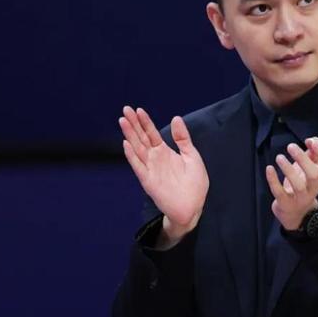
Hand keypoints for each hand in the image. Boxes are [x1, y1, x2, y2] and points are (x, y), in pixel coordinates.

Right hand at [119, 106, 208, 236]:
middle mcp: (155, 159)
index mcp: (165, 152)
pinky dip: (132, 156)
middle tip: (125, 109)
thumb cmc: (194, 183)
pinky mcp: (149, 181)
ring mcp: (150, 169)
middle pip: (141, 138)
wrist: (193, 206)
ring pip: (137, 149)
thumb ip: (182, 138)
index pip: (152, 133)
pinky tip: (126, 144)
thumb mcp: (191, 156)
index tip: (138, 109)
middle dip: (133, 124)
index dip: (145, 122)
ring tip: (123, 121)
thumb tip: (176, 118)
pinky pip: (139, 167)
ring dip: (130, 135)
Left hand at [266, 137, 317, 229]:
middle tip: (291, 146)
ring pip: (298, 185)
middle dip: (303, 160)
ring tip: (279, 157)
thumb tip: (313, 140)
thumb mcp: (309, 169)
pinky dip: (273, 180)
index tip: (311, 141)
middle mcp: (313, 189)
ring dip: (288, 169)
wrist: (294, 213)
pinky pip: (280, 193)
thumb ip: (313, 154)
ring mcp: (300, 198)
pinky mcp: (285, 203)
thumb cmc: (302, 184)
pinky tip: (269, 168)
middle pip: (314, 176)